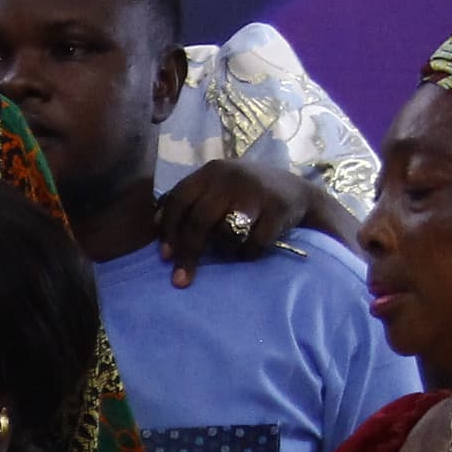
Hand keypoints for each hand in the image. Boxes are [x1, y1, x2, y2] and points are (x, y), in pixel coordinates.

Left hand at [152, 158, 326, 283]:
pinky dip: (248, 254)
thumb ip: (189, 200)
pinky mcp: (278, 209)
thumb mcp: (217, 187)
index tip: (164, 256)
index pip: (179, 199)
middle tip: (181, 279)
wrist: (297, 191)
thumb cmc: (245, 194)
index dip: (169, 229)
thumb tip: (154, 223)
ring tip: (230, 250)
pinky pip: (253, 244)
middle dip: (188, 252)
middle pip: (199, 219)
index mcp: (211, 172)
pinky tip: (249, 251)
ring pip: (226, 232)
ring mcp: (256, 192)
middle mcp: (232, 177)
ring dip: (224, 250)